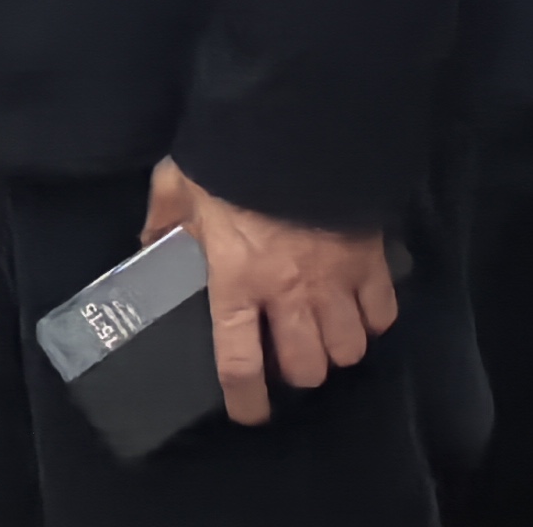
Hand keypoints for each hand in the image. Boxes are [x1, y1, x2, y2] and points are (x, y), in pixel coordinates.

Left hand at [139, 156, 398, 428]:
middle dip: (299, 371)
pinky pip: (383, 315)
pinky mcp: (371, 261)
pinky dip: (373, 320)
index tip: (250, 412)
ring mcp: (335, 280)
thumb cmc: (231, 156)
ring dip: (337, 349)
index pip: (239, 362)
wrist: (293, 119)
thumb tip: (148, 246)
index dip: (246, 400)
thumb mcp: (181, 182)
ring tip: (325, 332)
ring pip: (349, 350)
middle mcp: (289, 292)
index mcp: (236, 279)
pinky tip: (359, 308)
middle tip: (290, 354)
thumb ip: (164, 219)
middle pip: (307, 367)